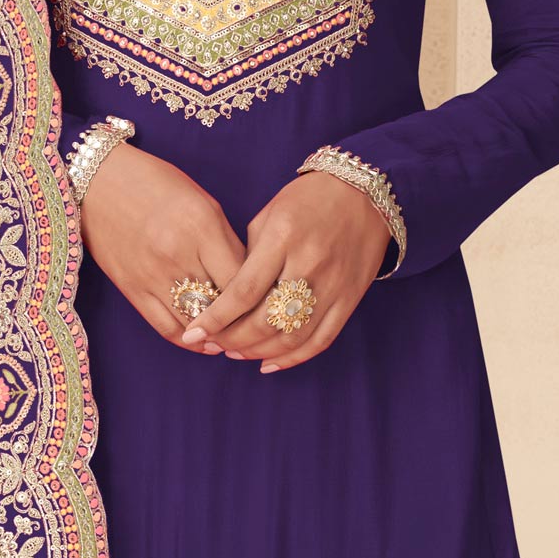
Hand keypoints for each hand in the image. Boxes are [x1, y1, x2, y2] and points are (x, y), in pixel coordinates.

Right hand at [76, 142, 248, 350]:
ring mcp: (153, 275)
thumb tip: (247, 280)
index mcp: (201, 225)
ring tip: (236, 339)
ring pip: (197, 322)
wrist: (97, 182)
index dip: (261, 294)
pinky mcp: (133, 290)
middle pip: (223, 302)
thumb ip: (226, 241)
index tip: (270, 302)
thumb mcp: (201, 202)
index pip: (243, 277)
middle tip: (259, 326)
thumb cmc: (155, 184)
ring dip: (219, 335)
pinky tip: (205, 343)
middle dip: (244, 318)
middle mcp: (178, 253)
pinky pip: (167, 327)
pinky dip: (190, 341)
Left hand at [179, 170, 389, 373]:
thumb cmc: (307, 200)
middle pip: (266, 320)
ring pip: (292, 336)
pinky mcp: (349, 299)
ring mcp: (333, 285)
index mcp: (283, 238)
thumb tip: (227, 299)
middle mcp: (310, 264)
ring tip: (235, 353)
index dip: (216, 318)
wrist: (364, 194)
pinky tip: (269, 363)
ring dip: (258, 352)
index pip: (244, 291)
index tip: (194, 333)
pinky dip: (293, 358)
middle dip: (233, 339)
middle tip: (213, 344)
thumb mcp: (269, 215)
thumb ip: (248, 258)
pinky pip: (320, 340)